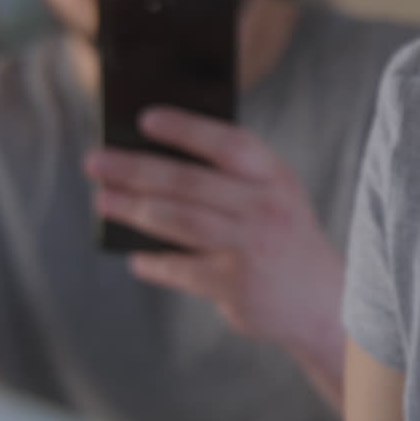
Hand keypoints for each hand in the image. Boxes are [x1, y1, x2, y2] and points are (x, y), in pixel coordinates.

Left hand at [83, 107, 343, 353]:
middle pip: (191, 182)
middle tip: (95, 161)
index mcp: (276, 177)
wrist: (325, 302)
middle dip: (137, 169)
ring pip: (181, 221)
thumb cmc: (284, 239)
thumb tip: (155, 161)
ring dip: (135, 209)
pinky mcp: (237, 286)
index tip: (145, 118)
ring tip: (103, 200)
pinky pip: (182, 268)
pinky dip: (154, 262)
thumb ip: (232, 178)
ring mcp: (252, 248)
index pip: (230, 143)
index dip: (187, 129)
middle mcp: (266, 209)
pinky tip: (135, 256)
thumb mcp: (274, 198)